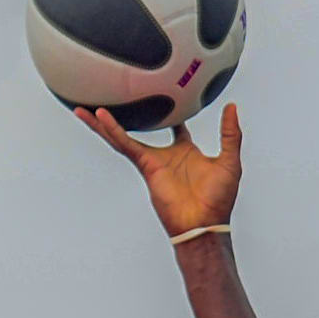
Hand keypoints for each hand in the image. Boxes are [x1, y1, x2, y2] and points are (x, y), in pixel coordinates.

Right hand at [79, 102, 240, 237]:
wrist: (205, 222)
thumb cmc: (219, 200)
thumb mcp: (230, 160)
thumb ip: (231, 133)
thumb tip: (232, 108)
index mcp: (187, 152)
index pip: (177, 127)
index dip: (173, 113)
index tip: (166, 95)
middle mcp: (166, 155)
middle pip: (141, 129)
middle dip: (127, 117)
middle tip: (114, 100)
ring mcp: (153, 161)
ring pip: (123, 137)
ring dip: (104, 124)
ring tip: (87, 109)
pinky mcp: (145, 165)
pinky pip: (125, 144)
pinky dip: (112, 130)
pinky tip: (99, 117)